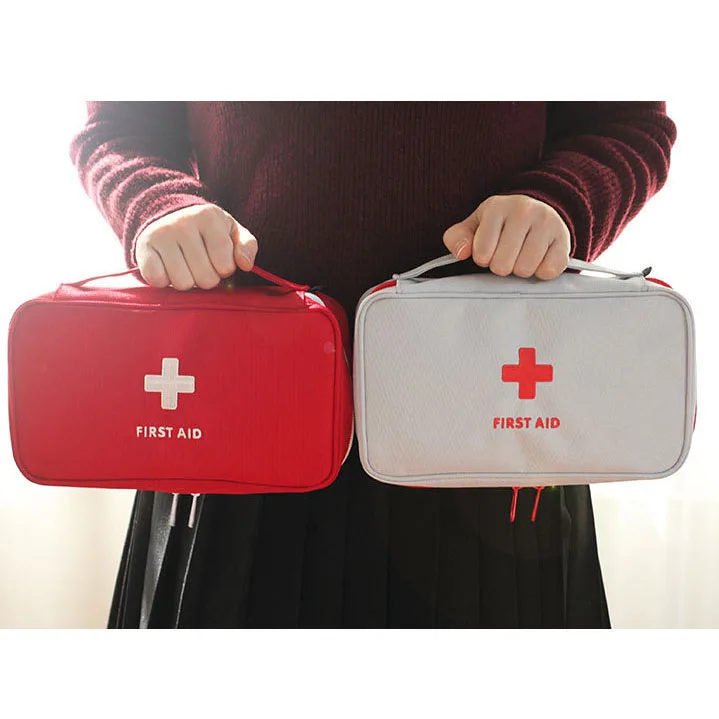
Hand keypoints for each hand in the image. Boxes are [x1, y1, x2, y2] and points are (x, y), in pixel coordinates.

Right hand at [135, 204, 258, 289]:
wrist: (168, 215)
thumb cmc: (207, 230)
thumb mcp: (232, 232)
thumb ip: (247, 246)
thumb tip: (246, 265)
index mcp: (209, 217)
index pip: (226, 265)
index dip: (225, 270)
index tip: (219, 260)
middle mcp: (183, 223)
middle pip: (206, 278)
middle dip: (207, 278)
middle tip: (200, 265)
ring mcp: (161, 234)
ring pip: (183, 283)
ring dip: (187, 281)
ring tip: (185, 266)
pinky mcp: (143, 248)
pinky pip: (158, 281)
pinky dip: (164, 281)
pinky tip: (167, 268)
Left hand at [442, 195, 570, 279]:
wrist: (538, 211)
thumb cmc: (500, 225)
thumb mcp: (474, 226)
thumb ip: (457, 238)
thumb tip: (462, 253)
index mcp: (497, 207)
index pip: (482, 252)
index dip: (483, 258)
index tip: (488, 249)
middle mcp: (524, 210)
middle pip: (503, 265)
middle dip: (501, 266)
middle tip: (506, 255)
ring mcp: (547, 224)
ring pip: (525, 269)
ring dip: (520, 270)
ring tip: (521, 256)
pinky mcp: (564, 240)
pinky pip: (548, 271)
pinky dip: (541, 271)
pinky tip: (539, 258)